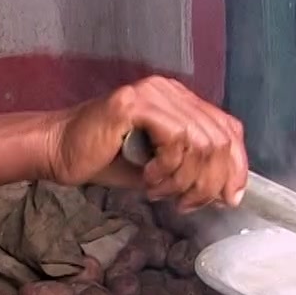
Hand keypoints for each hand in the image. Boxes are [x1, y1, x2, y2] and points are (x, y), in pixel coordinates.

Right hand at [47, 76, 248, 211]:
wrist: (58, 151)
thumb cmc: (104, 159)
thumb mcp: (160, 168)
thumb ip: (193, 170)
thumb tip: (227, 193)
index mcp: (180, 101)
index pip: (228, 129)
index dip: (237, 167)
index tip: (230, 198)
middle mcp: (170, 91)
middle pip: (220, 138)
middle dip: (210, 181)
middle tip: (187, 203)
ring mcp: (153, 93)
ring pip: (201, 142)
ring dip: (184, 179)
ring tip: (160, 192)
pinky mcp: (135, 104)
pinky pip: (175, 139)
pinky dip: (168, 168)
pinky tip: (148, 178)